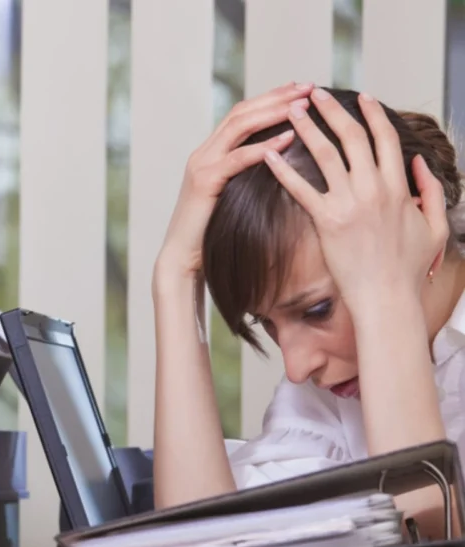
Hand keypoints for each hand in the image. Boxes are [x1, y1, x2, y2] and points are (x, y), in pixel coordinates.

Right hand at [155, 82, 312, 282]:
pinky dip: (263, 147)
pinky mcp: (204, 182)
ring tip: (301, 105)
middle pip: (241, 112)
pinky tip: (288, 138)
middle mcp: (203, 153)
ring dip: (272, 112)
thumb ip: (248, 177)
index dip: (271, 98)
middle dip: (276, 97)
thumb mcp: (233, 197)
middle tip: (307, 87)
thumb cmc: (212, 234)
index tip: (300, 90)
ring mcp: (201, 166)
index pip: (242, 114)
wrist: (183, 258)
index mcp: (211, 154)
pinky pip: (236, 159)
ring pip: (238, 127)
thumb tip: (281, 167)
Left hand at [263, 89, 449, 311]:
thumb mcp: (435, 225)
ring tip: (290, 110)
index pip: (385, 138)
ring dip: (306, 128)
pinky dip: (284, 170)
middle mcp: (374, 188)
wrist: (387, 296)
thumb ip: (430, 190)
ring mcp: (349, 203)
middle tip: (315, 93)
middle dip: (332, 111)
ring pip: (325, 155)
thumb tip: (418, 162)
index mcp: (399, 186)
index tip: (361, 97)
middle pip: (352, 137)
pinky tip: (268, 155)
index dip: (373, 114)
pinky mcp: (327, 221)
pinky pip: (301, 190)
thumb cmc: (409, 266)